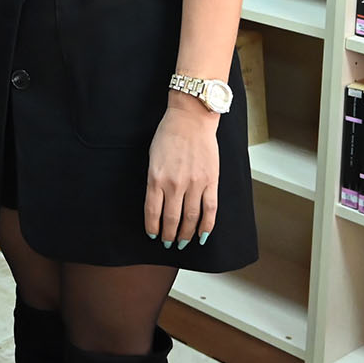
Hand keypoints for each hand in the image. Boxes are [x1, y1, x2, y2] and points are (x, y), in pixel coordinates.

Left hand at [144, 100, 219, 247]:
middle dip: (169, 235)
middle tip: (168, 243)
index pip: (153, 211)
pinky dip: (206, 225)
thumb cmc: (168, 135)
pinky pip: (210, 209)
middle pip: (172, 219)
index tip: (153, 235)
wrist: (191, 119)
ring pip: (191, 218)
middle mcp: (175, 184)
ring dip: (186, 234)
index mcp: (156, 177)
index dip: (153, 227)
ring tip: (183, 243)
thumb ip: (155, 180)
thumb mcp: (153, 157)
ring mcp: (195, 184)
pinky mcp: (211, 181)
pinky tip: (202, 235)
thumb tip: (158, 203)